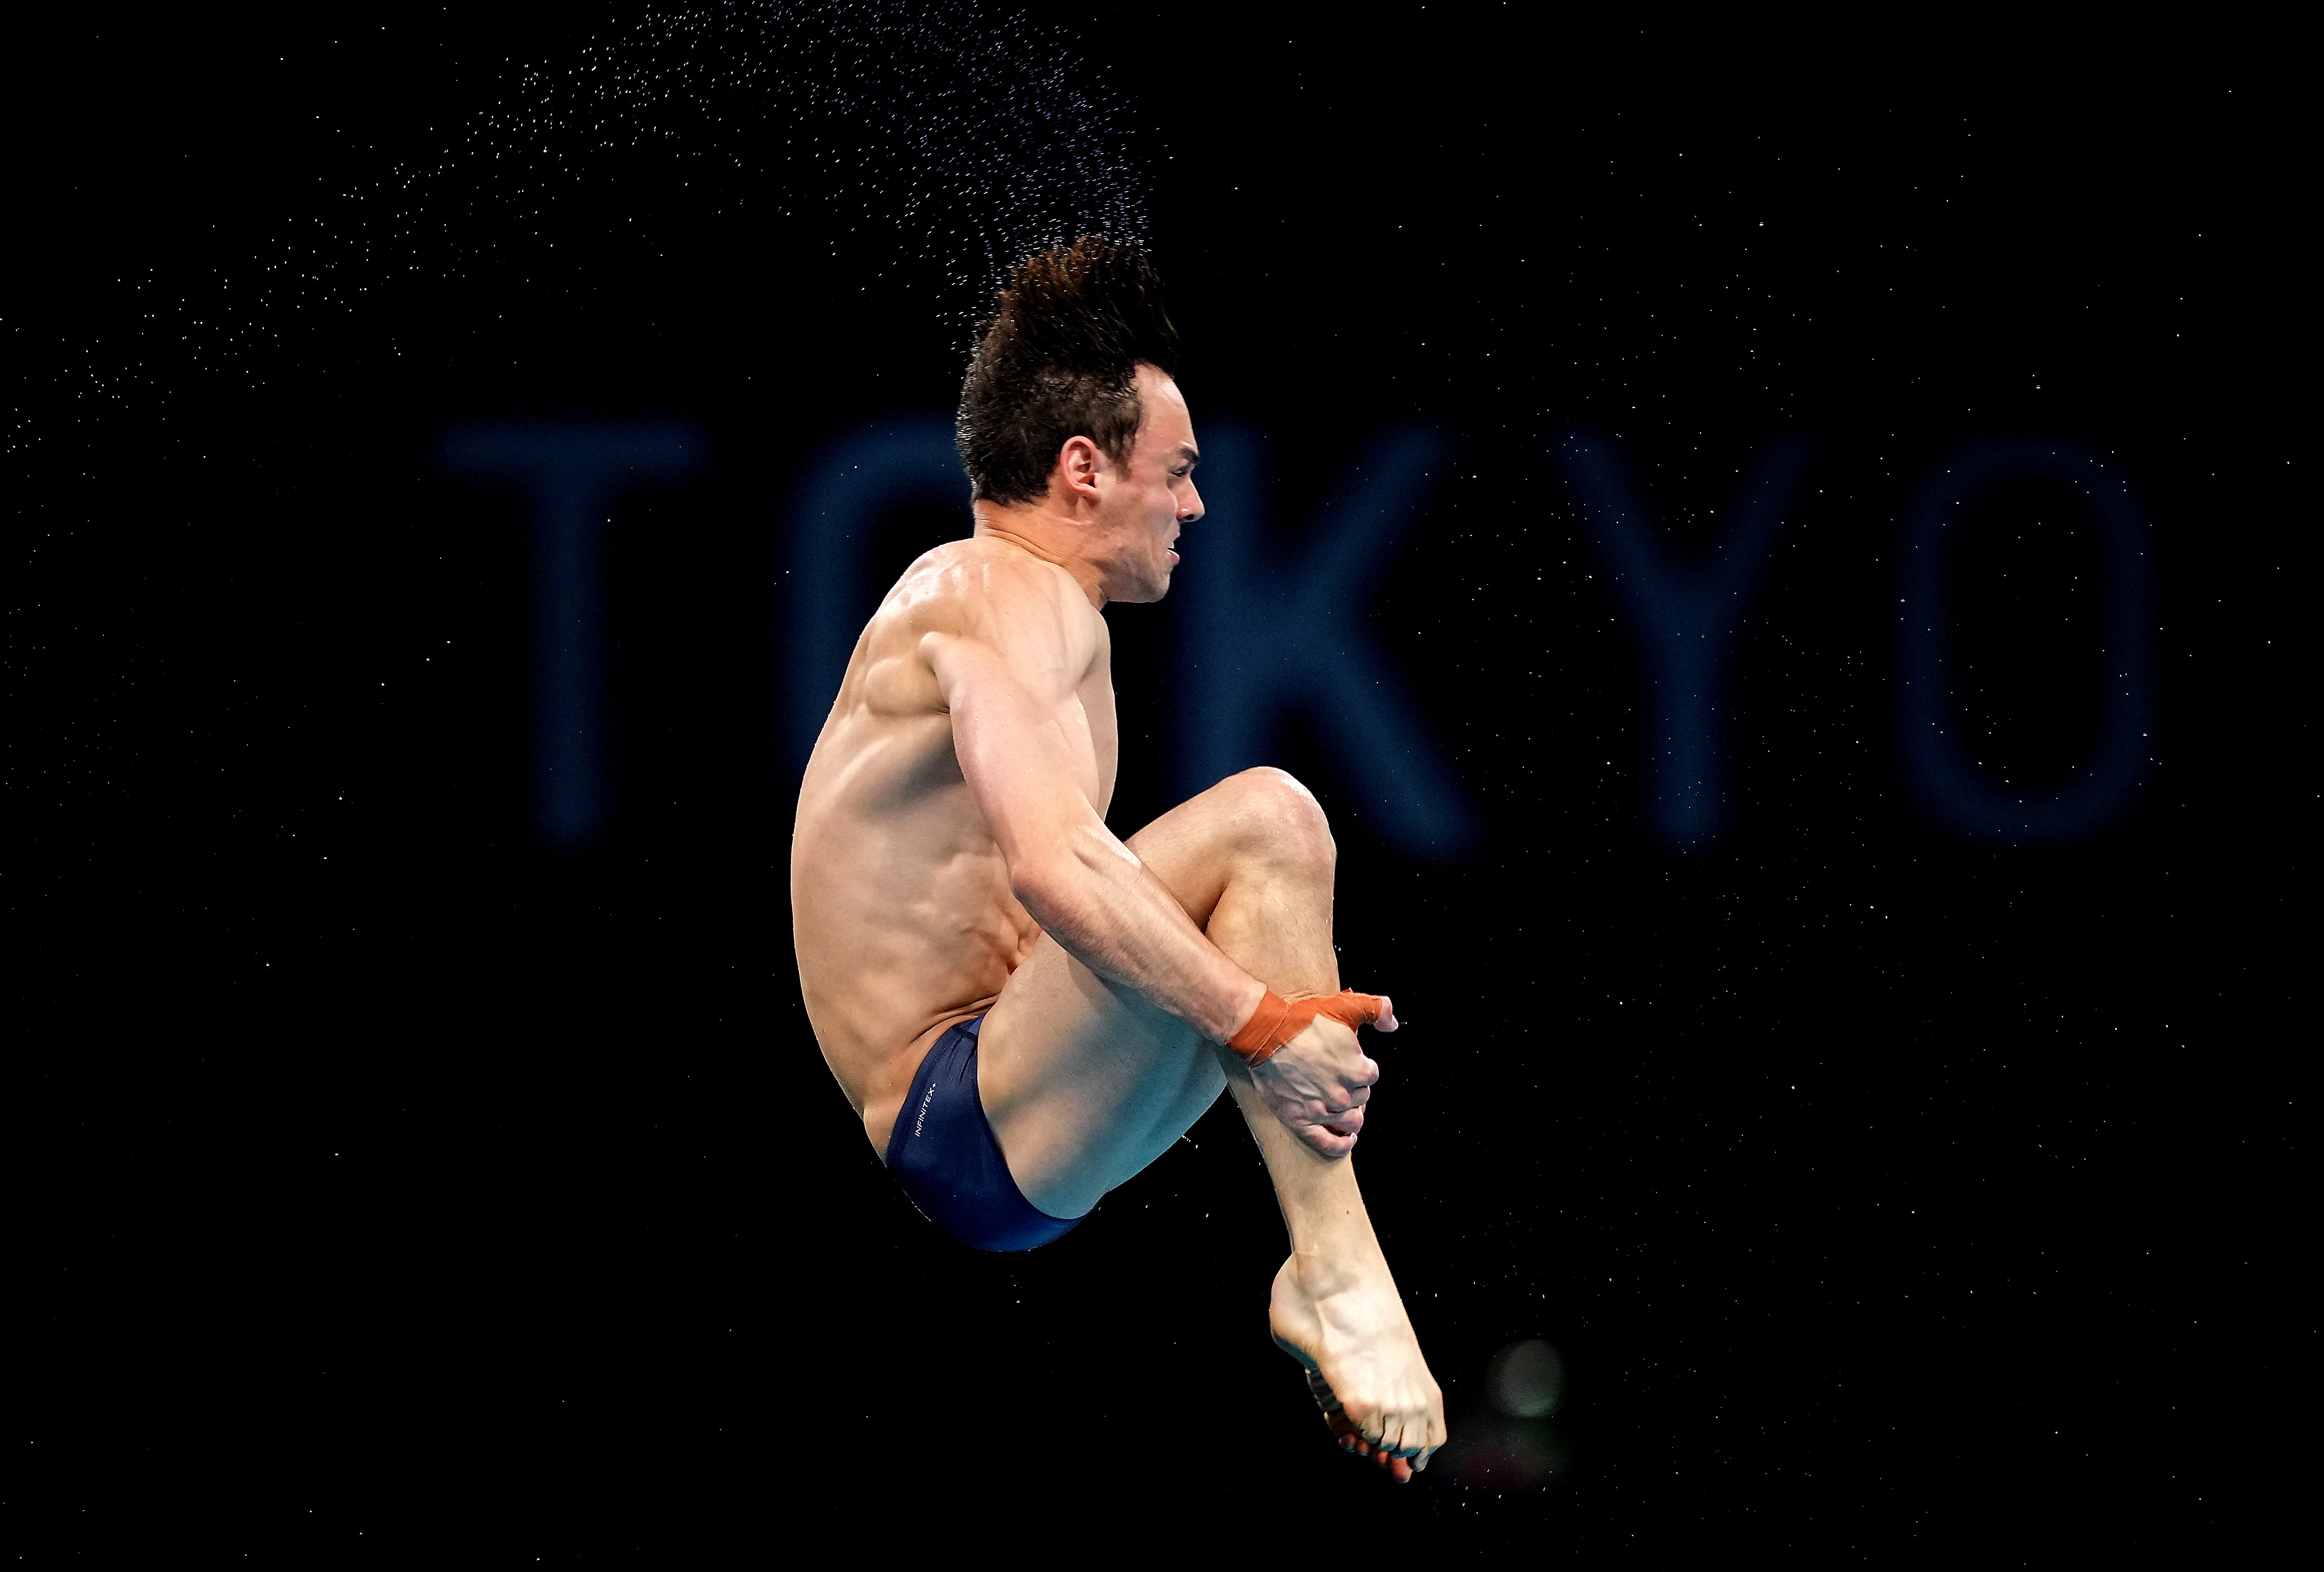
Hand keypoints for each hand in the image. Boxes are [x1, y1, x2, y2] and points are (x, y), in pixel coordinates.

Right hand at [1247, 996, 1396, 1156]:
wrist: (1267, 1033)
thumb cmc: (1303, 1020)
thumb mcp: (1345, 1006)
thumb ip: (1377, 1010)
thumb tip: (1393, 1023)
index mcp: (1358, 1070)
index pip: (1371, 1076)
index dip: (1361, 1067)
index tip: (1348, 1062)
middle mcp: (1343, 1094)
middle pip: (1362, 1099)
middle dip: (1354, 1089)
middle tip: (1340, 1079)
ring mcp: (1323, 1110)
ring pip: (1351, 1122)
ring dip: (1350, 1115)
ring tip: (1343, 1107)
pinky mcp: (1301, 1121)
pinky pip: (1328, 1143)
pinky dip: (1340, 1145)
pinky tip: (1346, 1141)